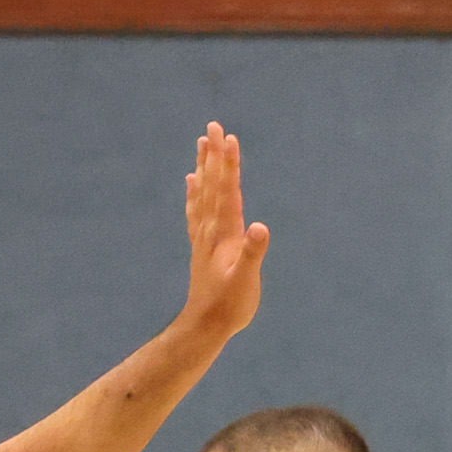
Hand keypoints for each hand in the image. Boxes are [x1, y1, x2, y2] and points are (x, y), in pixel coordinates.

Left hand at [181, 123, 269, 351]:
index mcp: (224, 233)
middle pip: (212, 184)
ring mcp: (204, 236)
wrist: (205, 325)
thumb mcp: (247, 281)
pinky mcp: (201, 246)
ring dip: (204, 167)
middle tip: (213, 126)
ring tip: (201, 144)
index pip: (227, 190)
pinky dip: (194, 192)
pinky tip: (192, 181)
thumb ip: (253, 253)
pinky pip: (196, 210)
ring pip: (203, 193)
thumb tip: (260, 227)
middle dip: (214, 155)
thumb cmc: (230, 305)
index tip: (229, 137)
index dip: (229, 164)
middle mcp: (211, 229)